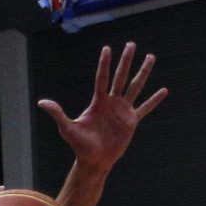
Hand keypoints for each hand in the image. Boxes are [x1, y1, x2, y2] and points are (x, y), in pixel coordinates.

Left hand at [38, 42, 166, 175]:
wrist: (94, 161)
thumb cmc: (80, 146)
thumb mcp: (67, 128)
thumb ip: (57, 113)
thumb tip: (41, 102)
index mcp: (98, 102)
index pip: (102, 78)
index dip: (104, 64)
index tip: (107, 48)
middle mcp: (112, 102)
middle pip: (121, 76)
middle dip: (126, 60)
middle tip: (131, 44)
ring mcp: (123, 110)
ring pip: (135, 87)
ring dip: (143, 72)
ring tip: (151, 57)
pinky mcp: (131, 121)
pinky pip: (145, 108)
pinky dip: (154, 100)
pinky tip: (164, 91)